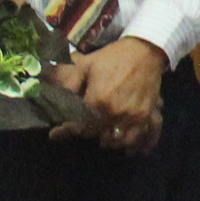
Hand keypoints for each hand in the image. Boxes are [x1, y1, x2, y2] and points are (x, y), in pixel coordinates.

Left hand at [53, 37, 167, 156]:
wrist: (144, 49)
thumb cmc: (112, 57)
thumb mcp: (85, 65)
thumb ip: (67, 81)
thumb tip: (49, 95)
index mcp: (99, 101)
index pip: (79, 124)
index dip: (65, 130)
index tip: (54, 135)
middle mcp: (117, 113)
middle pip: (100, 135)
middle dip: (89, 134)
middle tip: (82, 130)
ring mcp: (136, 117)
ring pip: (122, 141)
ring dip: (112, 143)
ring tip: (105, 139)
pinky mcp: (150, 115)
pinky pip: (149, 135)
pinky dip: (142, 145)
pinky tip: (134, 151)